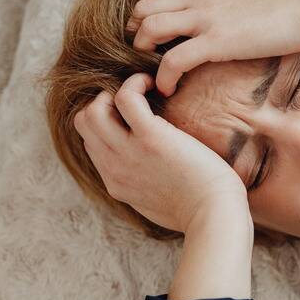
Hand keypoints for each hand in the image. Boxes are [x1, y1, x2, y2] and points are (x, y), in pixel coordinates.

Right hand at [72, 72, 249, 233]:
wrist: (215, 216)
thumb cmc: (200, 209)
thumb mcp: (158, 203)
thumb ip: (144, 185)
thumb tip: (151, 173)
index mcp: (116, 183)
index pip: (92, 143)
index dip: (107, 123)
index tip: (132, 116)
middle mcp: (115, 168)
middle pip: (84, 123)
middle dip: (104, 102)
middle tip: (136, 99)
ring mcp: (128, 153)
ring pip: (93, 110)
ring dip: (116, 91)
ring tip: (144, 88)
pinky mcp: (150, 138)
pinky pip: (125, 98)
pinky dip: (136, 83)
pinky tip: (154, 84)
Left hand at [127, 0, 299, 96]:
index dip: (150, 13)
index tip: (155, 36)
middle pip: (145, 7)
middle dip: (138, 33)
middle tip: (147, 56)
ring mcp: (206, 18)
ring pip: (149, 28)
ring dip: (144, 52)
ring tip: (153, 73)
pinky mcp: (216, 41)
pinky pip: (172, 60)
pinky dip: (163, 78)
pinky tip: (168, 90)